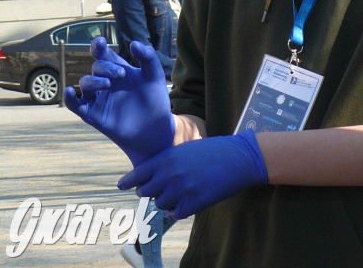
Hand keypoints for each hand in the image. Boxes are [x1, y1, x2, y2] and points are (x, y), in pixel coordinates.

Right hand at [64, 38, 174, 165]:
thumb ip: (148, 57)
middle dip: (106, 67)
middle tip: (120, 74)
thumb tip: (134, 43)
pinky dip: (69, 98)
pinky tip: (70, 91)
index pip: (104, 55)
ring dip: (94, 81)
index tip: (100, 42)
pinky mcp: (93, 114)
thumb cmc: (154, 99)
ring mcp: (98, 98)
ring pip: (85, 83)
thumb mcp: (155, 75)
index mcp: (119, 70)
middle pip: (97, 67)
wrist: (155, 127)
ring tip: (108, 83)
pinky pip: (75, 105)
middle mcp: (106, 82)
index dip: (98, 46)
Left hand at [118, 130, 267, 219]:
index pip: (138, 174)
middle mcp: (170, 174)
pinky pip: (175, 214)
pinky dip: (177, 211)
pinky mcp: (193, 203)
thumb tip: (153, 177)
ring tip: (178, 194)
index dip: (128, 182)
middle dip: (151, 191)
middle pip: (145, 192)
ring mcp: (181, 189)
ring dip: (166, 201)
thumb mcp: (187, 148)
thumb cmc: (215, 150)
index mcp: (167, 158)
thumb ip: (168, 162)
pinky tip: (185, 203)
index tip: (122, 186)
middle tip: (160, 189)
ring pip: (160, 204)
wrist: (240, 158)